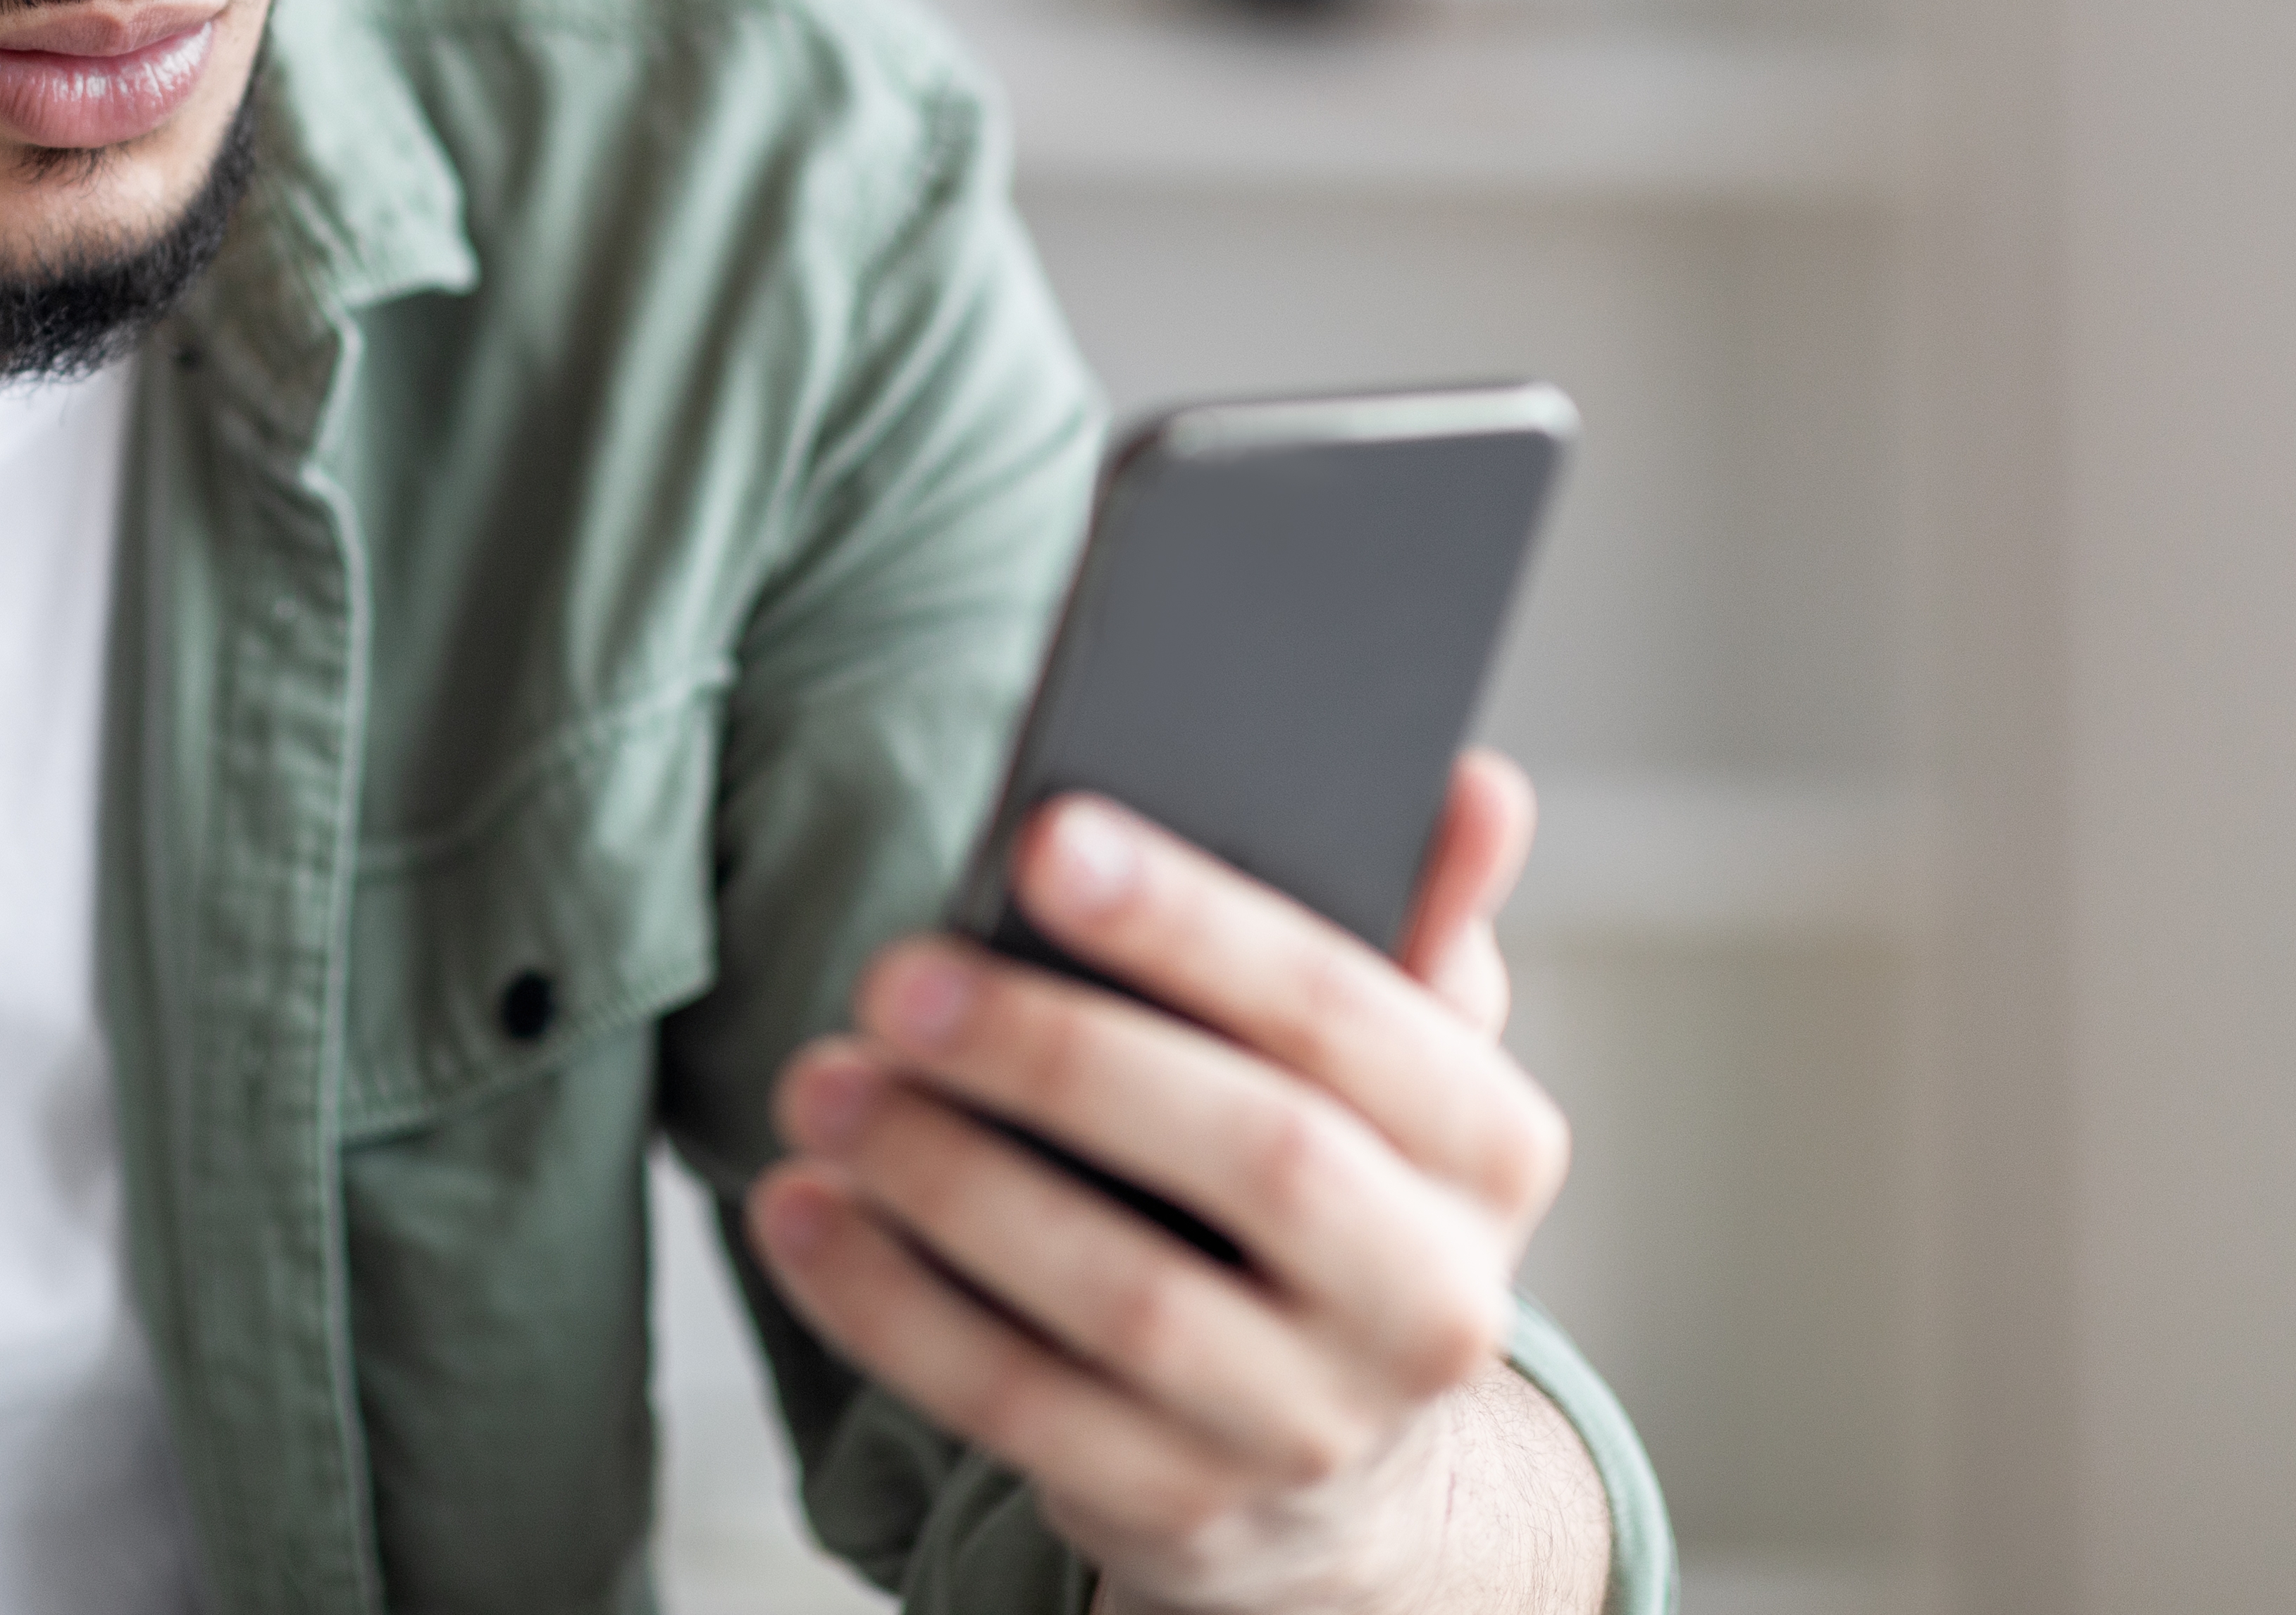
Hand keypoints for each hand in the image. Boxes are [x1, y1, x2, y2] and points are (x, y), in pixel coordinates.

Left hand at [747, 751, 1583, 1614]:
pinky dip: (890, 1307)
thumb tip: (1470, 785)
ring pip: (1125, 1299)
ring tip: (822, 1085)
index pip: (1348, 1016)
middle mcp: (1435, 1303)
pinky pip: (1017, 1412)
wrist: (1338, 1457)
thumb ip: (1415, 922)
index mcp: (1495, 1151)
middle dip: (1056, 1054)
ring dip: (948, 1181)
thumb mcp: (1397, 1065)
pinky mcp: (1182, 1510)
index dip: (1198, 925)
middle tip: (893, 976)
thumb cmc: (1331, 1186)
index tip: (1043, 838)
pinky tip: (800, 1211)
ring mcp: (1312, 1427)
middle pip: (1252, 1157)